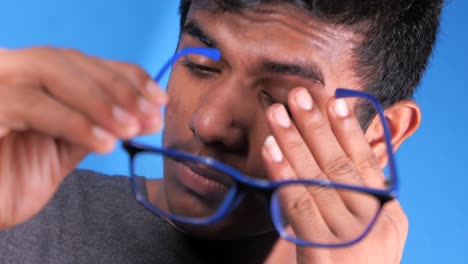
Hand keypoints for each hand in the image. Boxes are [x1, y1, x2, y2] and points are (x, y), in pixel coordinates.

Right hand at [0, 47, 166, 229]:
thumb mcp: (67, 147)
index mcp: (29, 76)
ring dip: (100, 101)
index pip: (82, 61)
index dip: (125, 75)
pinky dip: (74, 122)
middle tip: (149, 115)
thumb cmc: (14, 178)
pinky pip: (31, 104)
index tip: (159, 98)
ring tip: (129, 129)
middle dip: (117, 88)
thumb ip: (102, 126)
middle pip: (69, 61)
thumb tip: (150, 115)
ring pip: (51, 70)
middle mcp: (8, 70)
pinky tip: (103, 143)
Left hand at [262, 87, 407, 262]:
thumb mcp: (374, 228)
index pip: (364, 162)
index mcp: (387, 213)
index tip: (333, 101)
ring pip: (316, 179)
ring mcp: (347, 238)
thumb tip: (345, 147)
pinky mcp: (320, 251)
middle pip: (338, 165)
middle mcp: (371, 222)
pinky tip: (271, 150)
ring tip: (278, 114)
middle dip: (315, 127)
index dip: (347, 130)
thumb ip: (363, 191)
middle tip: (297, 96)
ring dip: (293, 142)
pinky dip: (284, 174)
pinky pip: (299, 204)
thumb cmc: (355, 260)